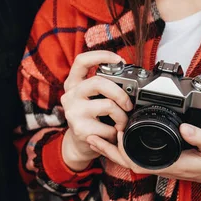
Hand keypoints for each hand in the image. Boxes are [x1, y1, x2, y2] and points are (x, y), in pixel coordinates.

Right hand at [61, 51, 132, 171]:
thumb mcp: (91, 99)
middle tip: (128, 104)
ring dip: (122, 116)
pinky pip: (109, 127)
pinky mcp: (80, 129)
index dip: (101, 56)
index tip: (119, 60)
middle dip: (120, 92)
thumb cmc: (91, 118)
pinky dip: (117, 132)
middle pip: (98, 82)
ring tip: (121, 123)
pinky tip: (112, 134)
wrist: (80, 144)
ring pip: (108, 105)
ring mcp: (73, 112)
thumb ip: (103, 87)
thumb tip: (131, 81)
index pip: (81, 61)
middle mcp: (70, 95)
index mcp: (73, 84)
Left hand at [88, 123, 200, 198]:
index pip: (136, 160)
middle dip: (106, 149)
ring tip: (95, 134)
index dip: (119, 148)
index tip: (111, 132)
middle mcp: (161, 167)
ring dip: (111, 148)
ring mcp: (161, 165)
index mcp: (169, 165)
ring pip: (130, 158)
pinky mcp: (164, 161)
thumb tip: (184, 127)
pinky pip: (138, 155)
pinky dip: (124, 148)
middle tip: (88, 134)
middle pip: (126, 160)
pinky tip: (117, 138)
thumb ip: (200, 137)